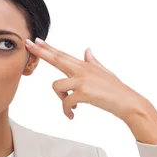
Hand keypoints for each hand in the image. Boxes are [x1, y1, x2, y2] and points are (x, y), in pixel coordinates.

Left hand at [25, 38, 145, 120]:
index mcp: (85, 66)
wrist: (128, 102)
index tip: (36, 40)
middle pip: (57, 59)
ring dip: (60, 99)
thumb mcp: (104, 72)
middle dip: (41, 52)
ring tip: (70, 107)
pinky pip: (65, 102)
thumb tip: (87, 50)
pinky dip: (67, 111)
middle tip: (28, 44)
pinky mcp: (83, 92)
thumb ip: (93, 62)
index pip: (62, 55)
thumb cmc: (116, 90)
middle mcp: (82, 70)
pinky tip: (72, 115)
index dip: (48, 48)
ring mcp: (82, 80)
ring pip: (56, 86)